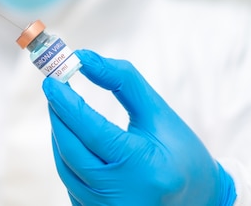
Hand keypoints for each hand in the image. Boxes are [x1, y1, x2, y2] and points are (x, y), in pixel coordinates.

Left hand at [42, 49, 236, 205]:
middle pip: (72, 151)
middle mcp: (123, 197)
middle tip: (53, 88)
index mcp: (144, 169)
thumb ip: (122, 81)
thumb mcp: (158, 112)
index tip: (52, 80)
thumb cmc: (181, 153)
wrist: (199, 200)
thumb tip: (84, 58)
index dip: (68, 104)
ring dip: (60, 134)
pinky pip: (71, 182)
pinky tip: (72, 137)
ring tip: (62, 108)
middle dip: (58, 115)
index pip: (94, 132)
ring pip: (66, 167)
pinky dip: (67, 156)